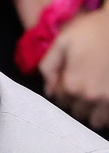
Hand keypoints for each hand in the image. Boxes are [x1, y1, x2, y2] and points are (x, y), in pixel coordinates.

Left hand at [38, 4, 108, 128]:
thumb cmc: (91, 30)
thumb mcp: (61, 43)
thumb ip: (48, 67)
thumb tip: (48, 90)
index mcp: (71, 84)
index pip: (60, 101)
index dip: (62, 92)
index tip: (68, 82)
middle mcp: (90, 96)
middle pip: (77, 113)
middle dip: (77, 104)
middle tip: (83, 89)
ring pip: (96, 121)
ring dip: (94, 113)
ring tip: (95, 98)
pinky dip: (106, 115)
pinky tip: (104, 103)